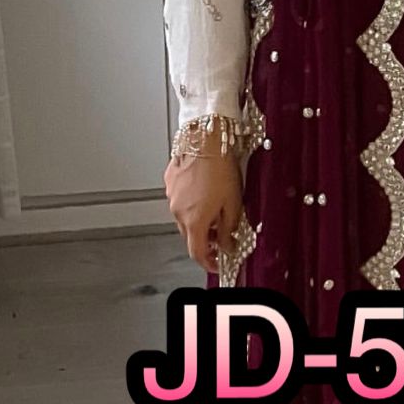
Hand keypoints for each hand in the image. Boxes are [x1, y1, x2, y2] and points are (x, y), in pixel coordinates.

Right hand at [164, 151, 243, 274]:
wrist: (205, 139)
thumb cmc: (221, 167)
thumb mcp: (233, 203)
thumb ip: (228, 229)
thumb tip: (227, 245)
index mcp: (195, 221)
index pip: (197, 253)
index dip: (208, 263)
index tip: (217, 264)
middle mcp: (178, 212)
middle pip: (190, 236)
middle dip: (205, 240)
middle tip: (220, 236)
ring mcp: (172, 197)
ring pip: (184, 218)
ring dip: (198, 220)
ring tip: (215, 208)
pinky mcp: (170, 182)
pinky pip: (179, 200)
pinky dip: (191, 203)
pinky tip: (204, 191)